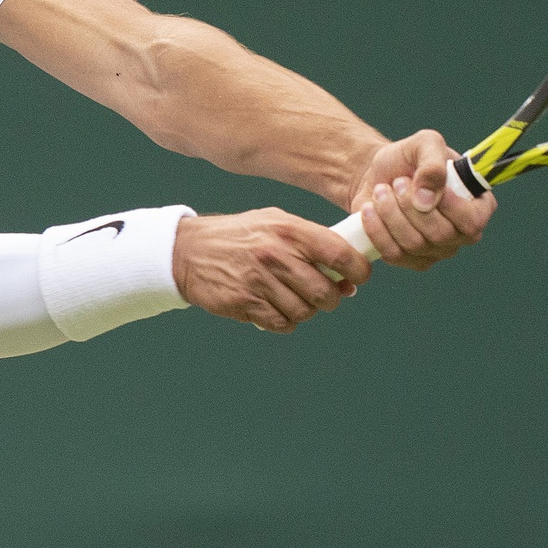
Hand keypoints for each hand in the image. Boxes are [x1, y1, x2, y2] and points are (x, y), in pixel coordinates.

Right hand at [173, 209, 372, 332]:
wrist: (189, 250)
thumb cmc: (239, 236)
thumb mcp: (274, 223)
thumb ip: (310, 242)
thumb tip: (346, 274)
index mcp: (289, 230)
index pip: (339, 253)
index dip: (357, 270)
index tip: (358, 278)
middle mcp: (276, 254)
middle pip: (325, 292)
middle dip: (330, 299)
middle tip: (324, 295)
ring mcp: (259, 280)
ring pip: (304, 312)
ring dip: (304, 311)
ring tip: (293, 300)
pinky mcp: (245, 302)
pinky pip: (281, 323)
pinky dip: (284, 322)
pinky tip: (275, 309)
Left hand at [345, 129, 496, 269]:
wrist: (376, 176)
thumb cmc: (407, 159)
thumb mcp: (424, 144)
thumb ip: (433, 163)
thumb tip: (428, 199)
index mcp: (477, 205)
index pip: (473, 221)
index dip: (449, 206)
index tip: (422, 183)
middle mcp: (461, 233)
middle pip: (441, 234)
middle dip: (410, 205)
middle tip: (397, 182)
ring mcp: (437, 250)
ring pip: (415, 245)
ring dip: (391, 214)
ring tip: (381, 191)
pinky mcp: (411, 260)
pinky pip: (394, 254)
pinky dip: (377, 230)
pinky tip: (369, 210)